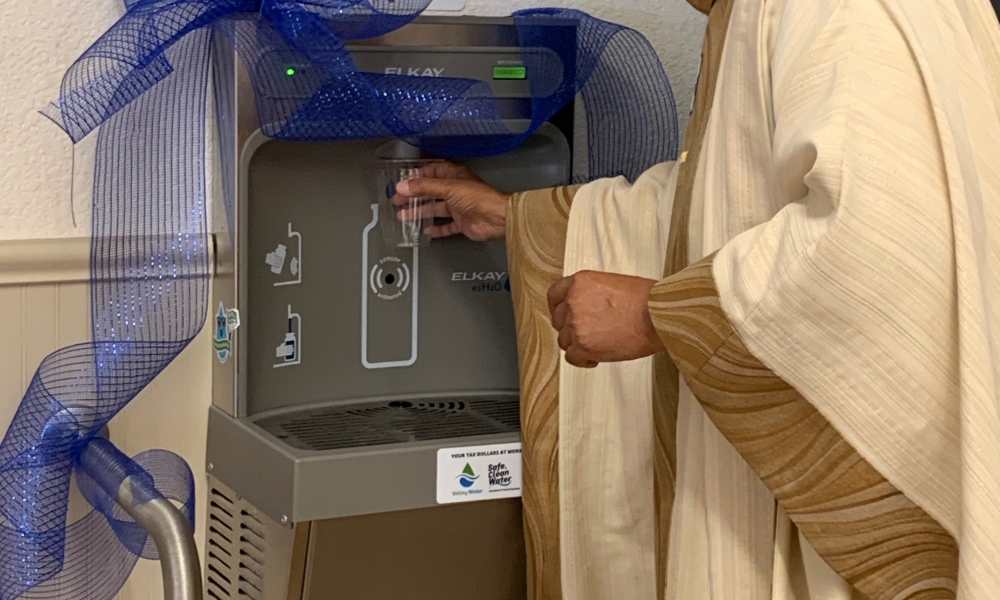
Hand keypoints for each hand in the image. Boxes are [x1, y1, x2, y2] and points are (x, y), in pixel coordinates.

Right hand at [393, 162, 508, 240]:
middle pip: (430, 191)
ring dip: (419, 212)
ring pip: (435, 209)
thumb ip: (424, 187)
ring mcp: (459, 207)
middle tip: (398, 199)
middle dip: (413, 195)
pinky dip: (436, 229)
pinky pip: (446, 226)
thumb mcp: (448, 188)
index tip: (403, 181)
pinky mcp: (462, 223)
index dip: (417, 176)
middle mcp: (456, 190)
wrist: (497, 218)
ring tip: (404, 215)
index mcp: (454, 176)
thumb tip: (403, 186)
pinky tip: (426, 231)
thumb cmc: (479, 198)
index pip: (432, 172)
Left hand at [547, 271, 664, 367]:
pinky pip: (572, 358)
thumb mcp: (612, 284)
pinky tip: (595, 359)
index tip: (563, 316)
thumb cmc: (646, 299)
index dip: (558, 308)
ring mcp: (576, 324)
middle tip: (587, 333)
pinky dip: (582, 361)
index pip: (554, 295)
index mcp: (579, 282)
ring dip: (577, 345)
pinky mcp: (583, 346)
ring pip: (564, 341)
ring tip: (597, 346)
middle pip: (559, 320)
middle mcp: (573, 301)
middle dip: (570, 329)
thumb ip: (592, 294)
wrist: (658, 315)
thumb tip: (588, 308)